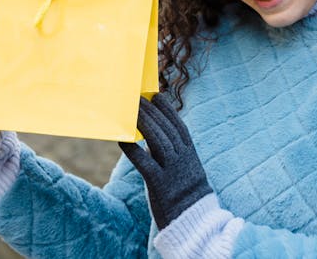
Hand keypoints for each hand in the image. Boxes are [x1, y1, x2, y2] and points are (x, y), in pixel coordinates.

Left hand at [119, 95, 212, 228]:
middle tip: (138, 99)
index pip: (179, 126)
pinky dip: (133, 150)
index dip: (168, 110)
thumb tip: (151, 135)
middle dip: (152, 113)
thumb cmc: (184, 192)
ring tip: (132, 111)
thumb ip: (171, 151)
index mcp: (190, 154)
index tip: (157, 97)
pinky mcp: (159, 184)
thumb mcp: (185, 168)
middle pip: (166, 130)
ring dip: (144, 124)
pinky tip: (123, 139)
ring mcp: (171, 171)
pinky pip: (144, 164)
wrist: (193, 220)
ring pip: (157, 141)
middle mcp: (182, 159)